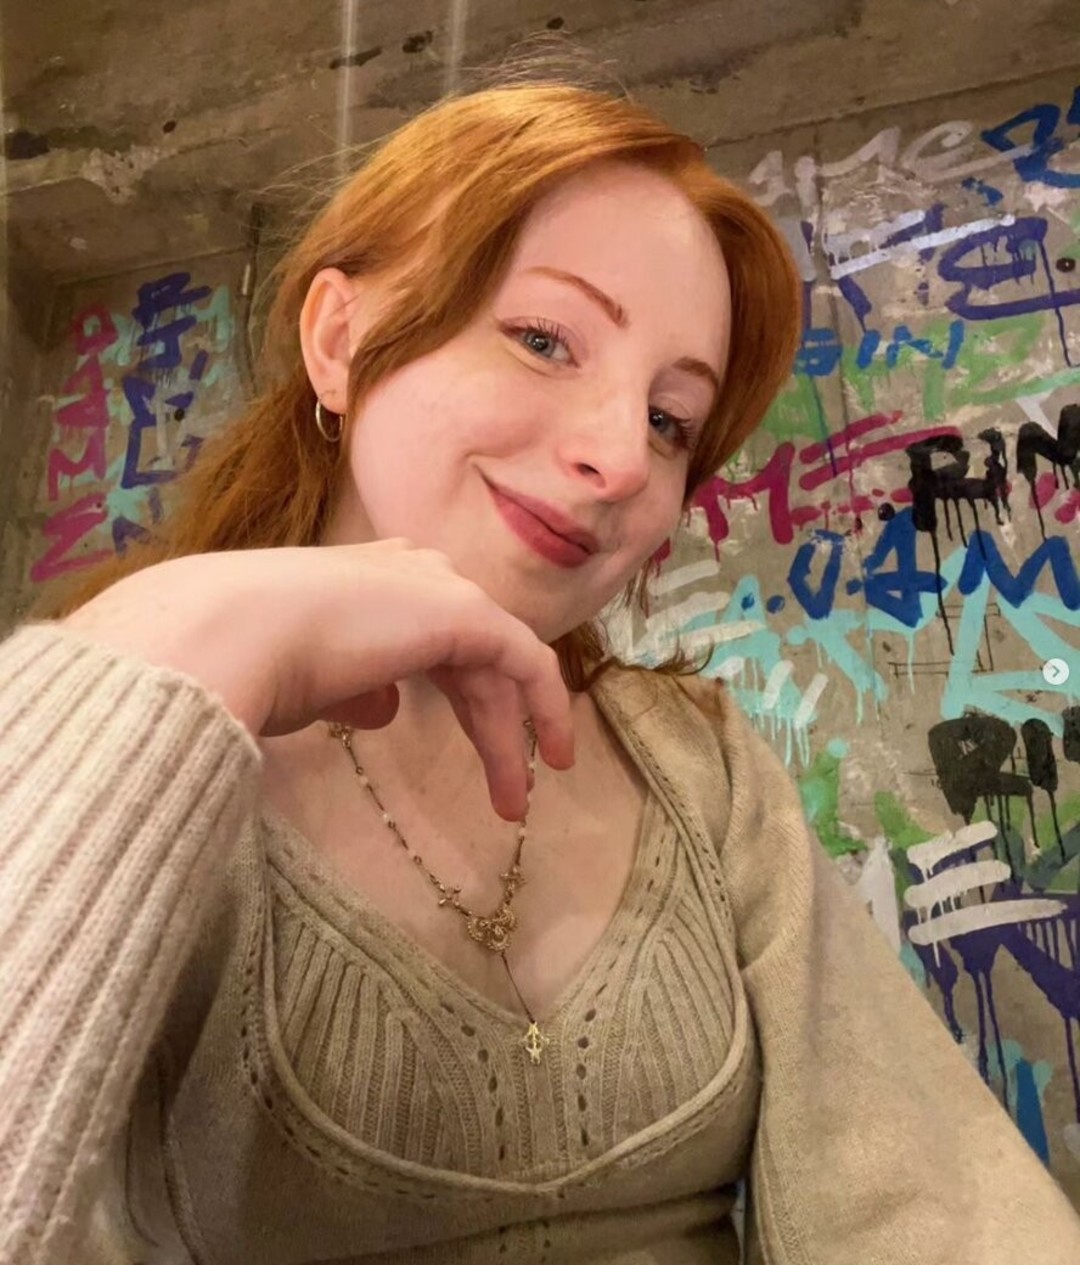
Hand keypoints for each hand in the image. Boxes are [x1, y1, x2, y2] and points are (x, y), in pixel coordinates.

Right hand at [62, 542, 573, 818]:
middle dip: (487, 727)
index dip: (457, 695)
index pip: (430, 639)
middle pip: (468, 658)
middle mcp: (409, 573)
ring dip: (506, 736)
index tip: (468, 749)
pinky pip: (525, 660)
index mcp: (368, 583)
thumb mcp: (310, 684)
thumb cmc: (249, 663)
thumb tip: (385, 707)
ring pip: (496, 666)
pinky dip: (546, 704)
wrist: (234, 634)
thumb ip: (354, 689)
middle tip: (504, 794)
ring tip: (515, 802)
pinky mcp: (465, 610)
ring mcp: (439, 586)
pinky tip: (553, 753)